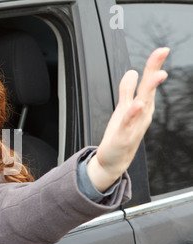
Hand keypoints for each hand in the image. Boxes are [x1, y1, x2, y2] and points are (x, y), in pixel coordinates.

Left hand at [87, 47, 169, 191]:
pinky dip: (133, 114)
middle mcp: (142, 114)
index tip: (162, 49)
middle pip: (149, 89)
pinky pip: (128, 123)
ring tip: (157, 75)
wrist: (114, 160)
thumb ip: (126, 90)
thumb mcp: (123, 108)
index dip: (154, 66)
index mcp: (142, 106)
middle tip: (163, 52)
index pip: (149, 83)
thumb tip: (132, 72)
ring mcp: (135, 125)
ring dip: (150, 90)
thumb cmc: (120, 134)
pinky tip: (137, 104)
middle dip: (155, 71)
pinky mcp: (124, 137)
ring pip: (143, 105)